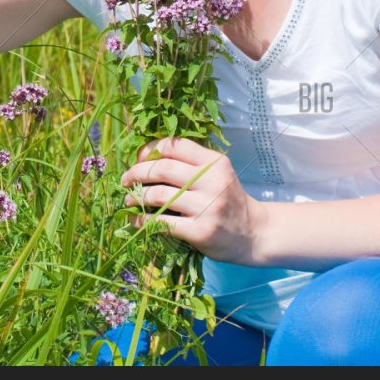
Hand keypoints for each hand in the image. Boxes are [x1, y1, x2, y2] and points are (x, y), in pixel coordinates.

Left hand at [120, 136, 266, 263]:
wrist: (254, 233)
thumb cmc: (228, 201)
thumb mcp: (217, 175)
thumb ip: (190, 165)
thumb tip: (146, 159)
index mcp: (215, 163)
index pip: (175, 145)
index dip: (149, 149)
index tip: (137, 158)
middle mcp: (212, 181)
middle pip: (162, 169)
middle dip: (137, 173)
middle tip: (125, 180)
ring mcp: (207, 207)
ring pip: (159, 195)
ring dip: (137, 197)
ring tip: (129, 200)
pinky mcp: (200, 231)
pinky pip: (162, 222)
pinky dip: (143, 220)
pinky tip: (137, 220)